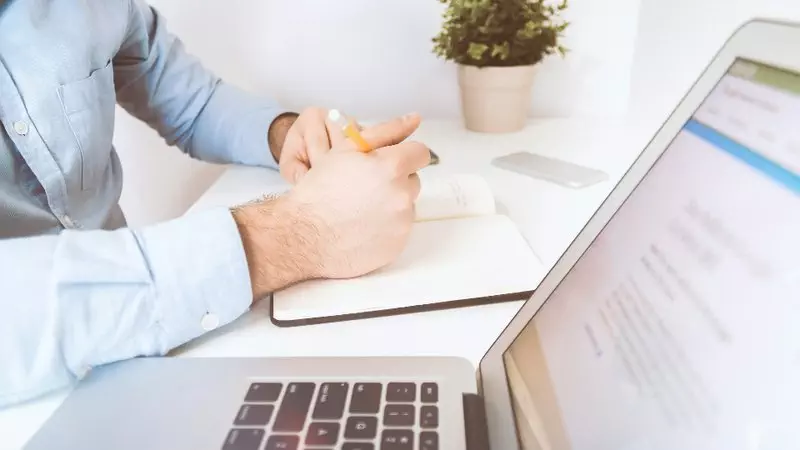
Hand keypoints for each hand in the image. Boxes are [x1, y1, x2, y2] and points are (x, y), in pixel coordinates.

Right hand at [233, 113, 428, 298]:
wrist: (304, 235)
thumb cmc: (320, 189)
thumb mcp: (346, 150)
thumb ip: (385, 131)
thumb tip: (415, 118)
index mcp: (392, 167)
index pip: (420, 153)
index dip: (404, 156)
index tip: (388, 163)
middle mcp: (402, 195)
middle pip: (413, 180)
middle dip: (395, 181)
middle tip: (365, 187)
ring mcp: (402, 223)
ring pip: (406, 205)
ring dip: (391, 204)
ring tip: (360, 209)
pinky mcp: (398, 245)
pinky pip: (400, 229)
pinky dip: (386, 227)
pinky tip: (362, 227)